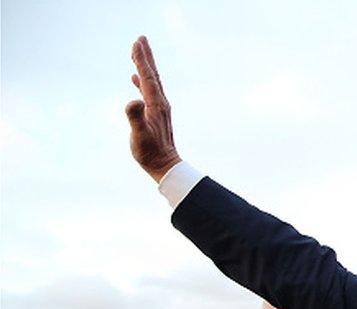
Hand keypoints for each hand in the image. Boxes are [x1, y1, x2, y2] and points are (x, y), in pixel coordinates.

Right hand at [126, 36, 180, 181]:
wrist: (164, 164)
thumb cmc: (150, 152)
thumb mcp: (139, 135)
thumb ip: (135, 117)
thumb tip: (133, 100)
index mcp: (156, 104)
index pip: (147, 77)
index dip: (142, 59)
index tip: (137, 42)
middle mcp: (160, 103)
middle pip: (152, 74)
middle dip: (146, 56)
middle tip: (141, 38)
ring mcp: (159, 108)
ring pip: (151, 81)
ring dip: (144, 66)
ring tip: (137, 52)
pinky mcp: (155, 113)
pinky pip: (148, 91)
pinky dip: (141, 81)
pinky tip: (135, 78)